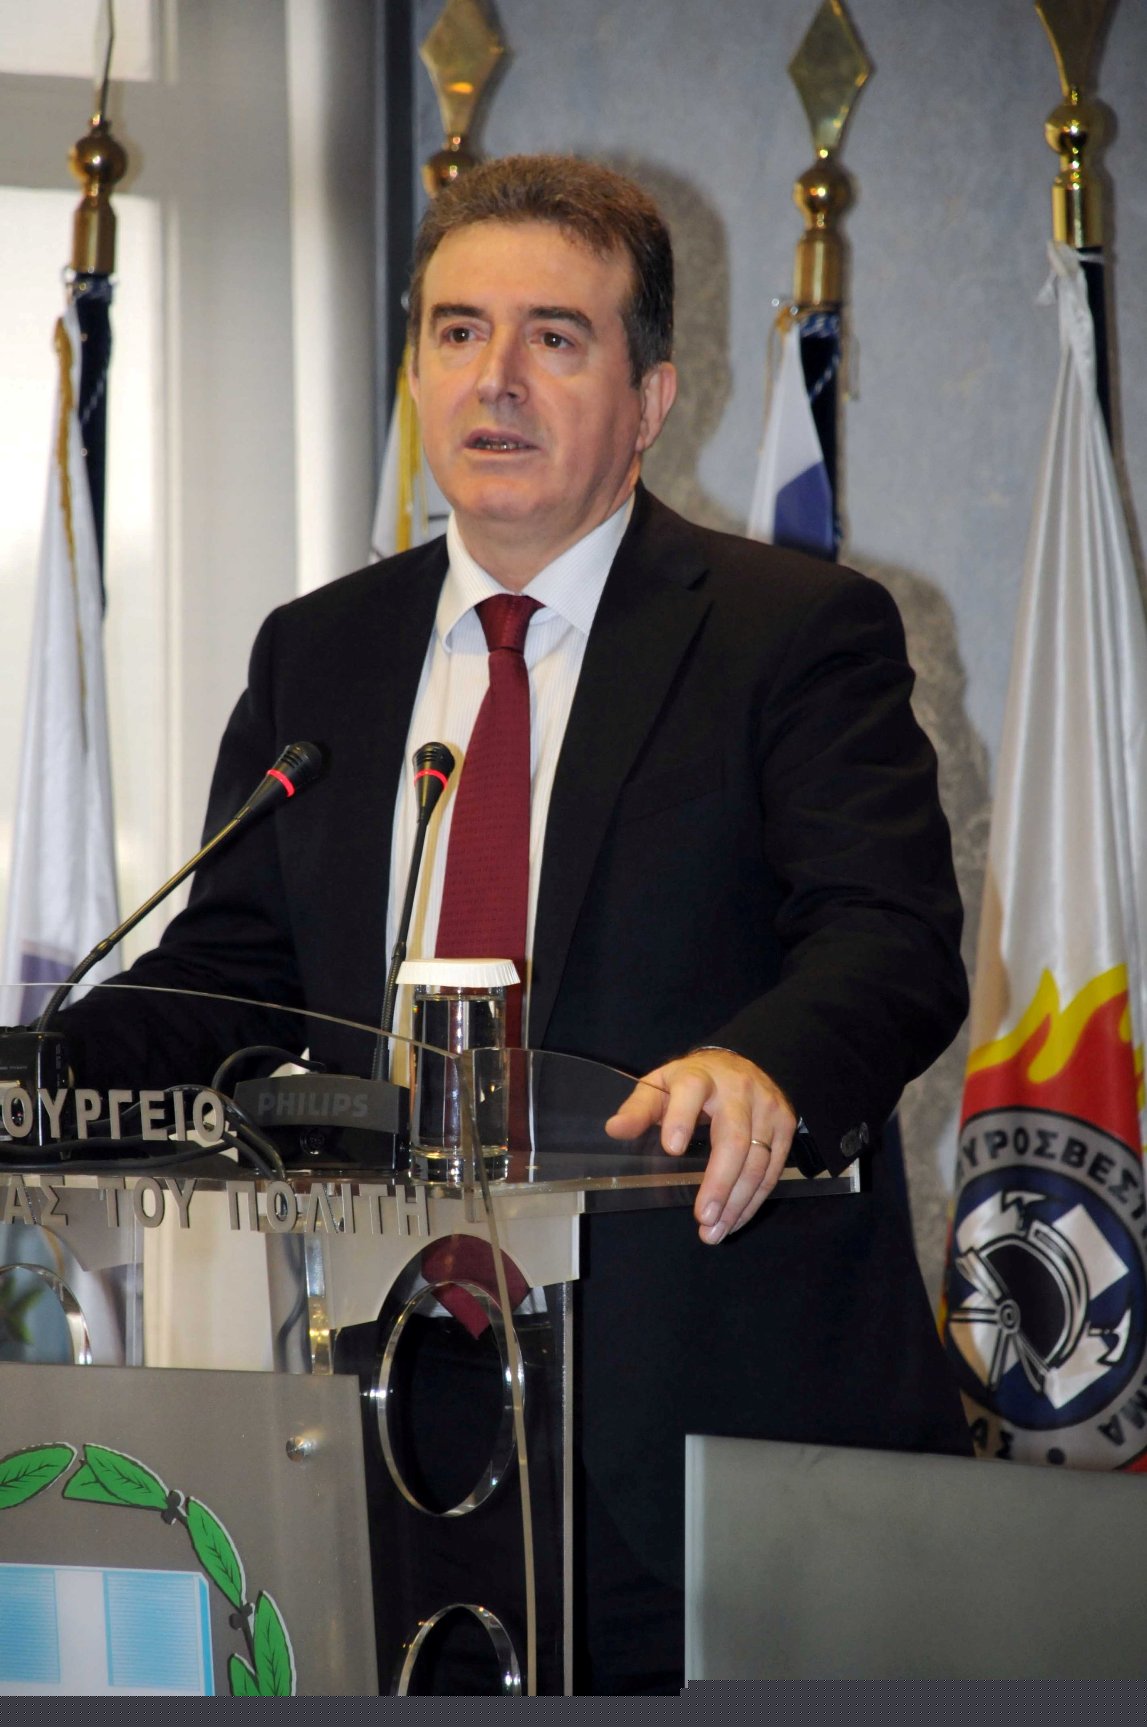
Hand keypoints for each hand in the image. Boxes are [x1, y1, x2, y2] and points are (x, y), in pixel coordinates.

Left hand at [604, 1048, 795, 1243]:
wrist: (739, 1065)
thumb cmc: (692, 1082)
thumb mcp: (660, 1086)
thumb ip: (640, 1109)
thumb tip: (614, 1129)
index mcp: (700, 1076)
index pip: (691, 1092)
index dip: (681, 1118)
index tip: (671, 1149)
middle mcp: (738, 1090)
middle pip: (733, 1138)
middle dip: (718, 1182)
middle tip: (702, 1217)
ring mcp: (766, 1107)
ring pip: (756, 1160)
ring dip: (737, 1202)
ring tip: (715, 1231)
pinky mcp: (785, 1125)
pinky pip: (772, 1170)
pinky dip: (754, 1200)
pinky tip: (735, 1219)